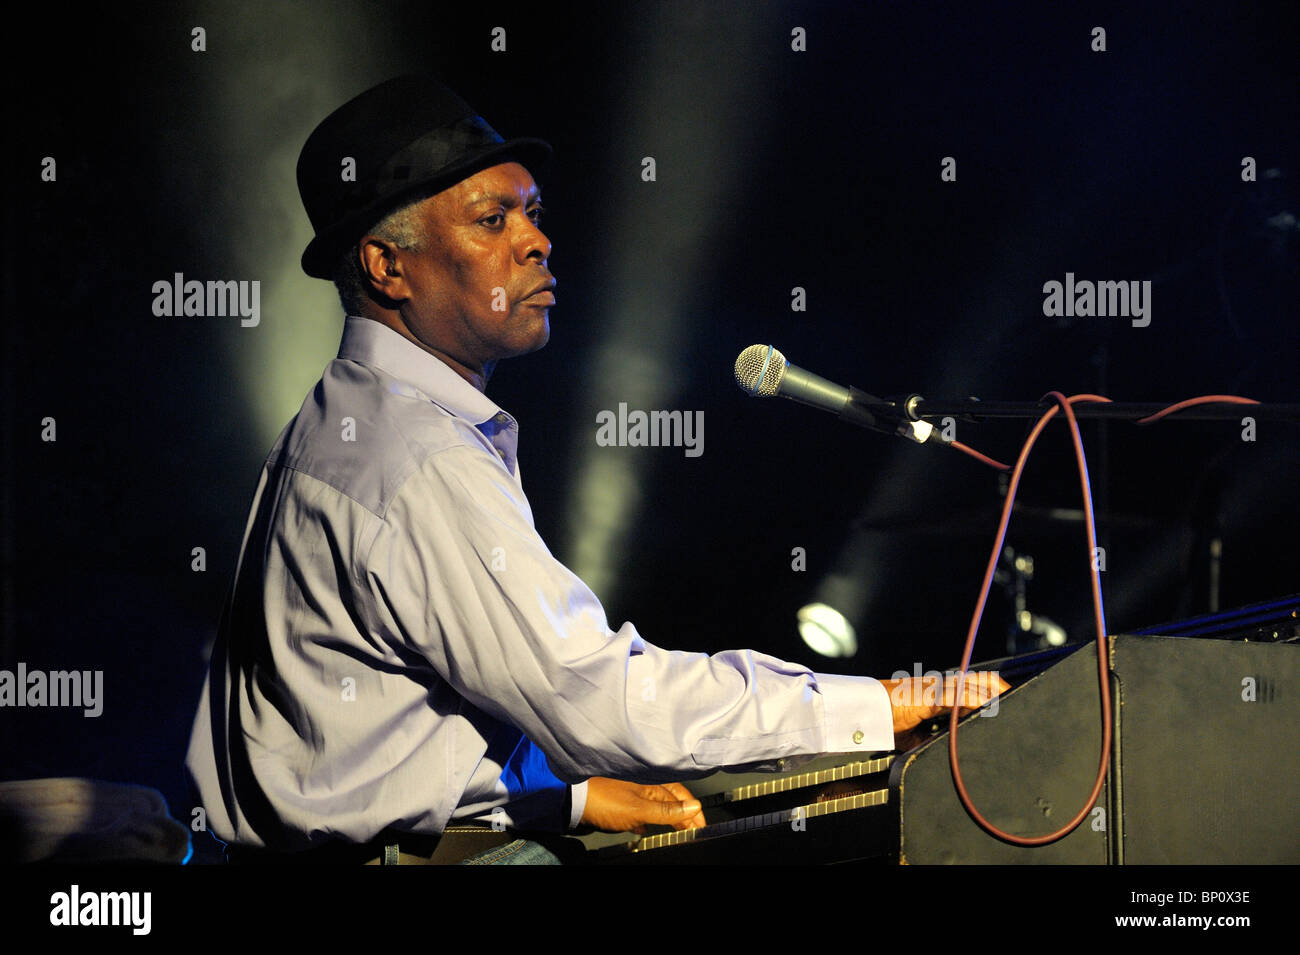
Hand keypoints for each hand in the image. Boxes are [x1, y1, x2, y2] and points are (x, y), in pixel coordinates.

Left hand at [579, 777, 706, 834]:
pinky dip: (650, 821)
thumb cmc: (604, 801)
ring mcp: (633, 796)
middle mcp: (645, 787)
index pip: (681, 796)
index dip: (693, 811)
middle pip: (672, 801)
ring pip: (658, 807)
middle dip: (684, 816)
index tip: (701, 827)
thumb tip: (695, 808)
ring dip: (669, 819)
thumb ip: (667, 811)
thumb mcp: (640, 810)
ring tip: (677, 831)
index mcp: (652, 784)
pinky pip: (643, 813)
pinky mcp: (622, 806)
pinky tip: (648, 829)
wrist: (574, 802)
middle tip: (693, 831)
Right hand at [879, 671, 1010, 736]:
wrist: (865, 712)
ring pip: (974, 685)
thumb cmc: (884, 720)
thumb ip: (929, 737)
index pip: (969, 687)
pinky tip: (990, 709)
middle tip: (1017, 699)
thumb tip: (941, 747)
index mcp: (935, 692)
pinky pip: (961, 697)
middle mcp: (939, 685)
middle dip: (999, 689)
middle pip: (978, 681)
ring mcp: (936, 688)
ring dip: (994, 695)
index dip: (988, 692)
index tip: (1003, 700)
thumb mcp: (912, 734)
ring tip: (1010, 702)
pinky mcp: (931, 696)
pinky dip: (978, 702)